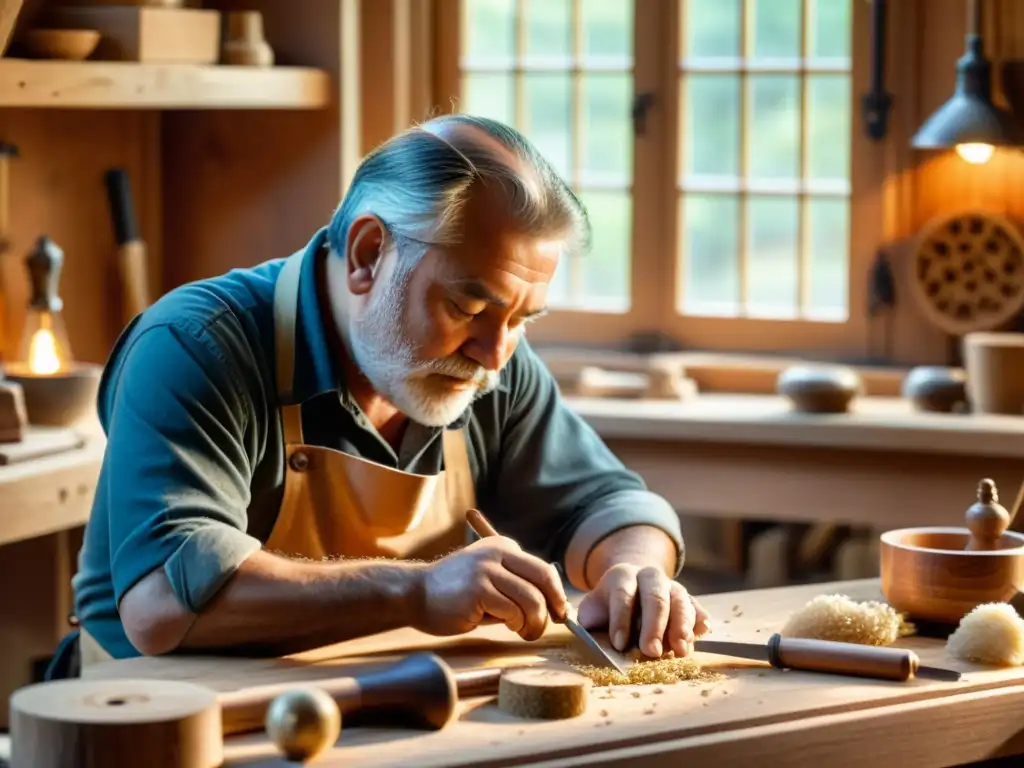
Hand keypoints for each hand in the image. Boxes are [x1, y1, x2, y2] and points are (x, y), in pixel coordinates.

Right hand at [411, 537, 568, 640]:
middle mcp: (498, 553)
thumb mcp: (488, 579)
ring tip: (521, 631)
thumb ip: (516, 587)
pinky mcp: (478, 589)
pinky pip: (512, 612)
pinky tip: (503, 626)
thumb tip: (554, 609)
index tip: (558, 614)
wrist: (414, 594)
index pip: (544, 570)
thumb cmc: (454, 595)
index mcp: (503, 547)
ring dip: (532, 623)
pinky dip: (514, 624)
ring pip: (531, 599)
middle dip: (551, 609)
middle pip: (544, 579)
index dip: (557, 595)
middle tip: (541, 628)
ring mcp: (487, 569)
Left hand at [576, 564, 710, 657]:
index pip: (622, 594)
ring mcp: (672, 587)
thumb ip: (592, 623)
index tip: (619, 644)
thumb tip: (597, 641)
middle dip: (654, 626)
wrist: (631, 589)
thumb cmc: (608, 608)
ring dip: (681, 625)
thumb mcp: (593, 610)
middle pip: (655, 597)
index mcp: (622, 576)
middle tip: (651, 652)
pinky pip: (697, 607)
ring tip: (680, 650)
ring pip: (680, 601)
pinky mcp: (688, 600)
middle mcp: (650, 576)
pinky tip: (702, 632)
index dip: (620, 619)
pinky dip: (700, 620)